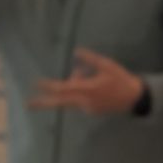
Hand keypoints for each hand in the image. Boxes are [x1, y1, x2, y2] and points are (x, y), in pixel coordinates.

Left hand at [28, 47, 144, 115]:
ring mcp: (87, 108)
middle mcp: (84, 102)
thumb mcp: (107, 65)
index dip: (49, 85)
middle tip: (28, 104)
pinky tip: (97, 83)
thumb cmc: (121, 79)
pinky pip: (80, 99)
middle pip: (59, 102)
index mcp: (87, 90)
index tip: (37, 83)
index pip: (63, 88)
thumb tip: (76, 51)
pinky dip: (82, 90)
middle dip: (43, 103)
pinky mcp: (91, 111)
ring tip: (95, 76)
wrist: (134, 99)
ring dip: (75, 85)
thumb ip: (90, 59)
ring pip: (73, 96)